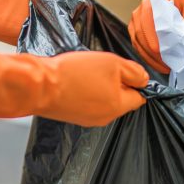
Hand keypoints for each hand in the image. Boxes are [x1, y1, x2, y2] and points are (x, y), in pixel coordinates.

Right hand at [0, 46, 148, 126]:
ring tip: (86, 72)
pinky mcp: (72, 116)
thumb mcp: (112, 63)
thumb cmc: (75, 73)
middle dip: (117, 83)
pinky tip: (75, 80)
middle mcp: (105, 118)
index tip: (126, 69)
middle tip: (104, 67)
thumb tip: (144, 80)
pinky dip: (85, 91)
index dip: (136, 81)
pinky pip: (87, 103)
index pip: (139, 97)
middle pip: (121, 99)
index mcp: (118, 107)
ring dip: (100, 86)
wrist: (39, 85)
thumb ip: (134, 72)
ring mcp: (87, 119)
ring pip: (104, 100)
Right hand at [129, 0, 183, 72]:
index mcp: (151, 2)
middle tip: (172, 67)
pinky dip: (150, 59)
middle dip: (157, 56)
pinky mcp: (140, 31)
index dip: (161, 46)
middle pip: (142, 40)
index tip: (173, 58)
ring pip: (139, 46)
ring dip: (152, 60)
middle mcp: (140, 12)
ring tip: (168, 69)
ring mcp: (138, 22)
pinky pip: (140, 48)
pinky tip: (162, 65)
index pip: (150, 29)